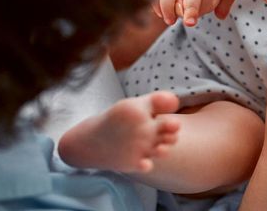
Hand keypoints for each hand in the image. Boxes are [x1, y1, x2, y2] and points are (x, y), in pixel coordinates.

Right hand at [58, 92, 180, 172]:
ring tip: (158, 146)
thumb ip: (156, 101)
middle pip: (172, 133)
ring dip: (164, 147)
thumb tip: (176, 102)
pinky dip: (147, 164)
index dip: (171, 122)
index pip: (170, 117)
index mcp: (139, 110)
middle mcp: (139, 128)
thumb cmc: (117, 120)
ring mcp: (136, 146)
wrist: (90, 140)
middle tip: (163, 134)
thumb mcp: (133, 104)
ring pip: (164, 150)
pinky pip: (147, 165)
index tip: (163, 123)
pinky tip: (146, 161)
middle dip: (171, 133)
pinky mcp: (130, 162)